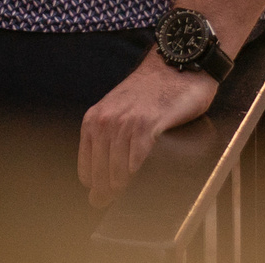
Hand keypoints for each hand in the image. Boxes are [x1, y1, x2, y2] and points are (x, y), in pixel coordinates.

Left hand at [78, 55, 218, 208]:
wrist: (178, 63)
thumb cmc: (153, 90)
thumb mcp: (119, 109)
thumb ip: (109, 137)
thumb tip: (104, 176)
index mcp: (94, 119)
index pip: (86, 170)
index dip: (95, 187)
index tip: (103, 197)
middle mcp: (106, 122)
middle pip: (101, 175)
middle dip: (107, 193)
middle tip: (115, 202)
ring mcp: (127, 123)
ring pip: (118, 172)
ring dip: (124, 187)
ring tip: (131, 194)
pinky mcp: (149, 125)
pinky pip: (138, 161)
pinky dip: (139, 174)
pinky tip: (144, 177)